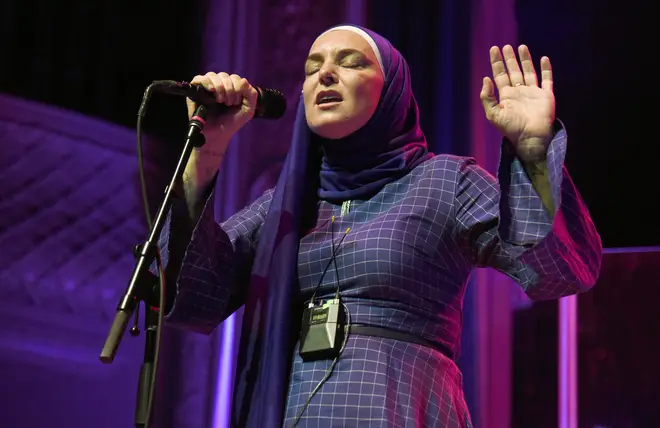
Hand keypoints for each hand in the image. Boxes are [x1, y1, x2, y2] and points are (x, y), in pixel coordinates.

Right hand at [187, 72, 258, 151]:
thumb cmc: (231, 122)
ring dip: (220, 87)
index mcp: (231, 88)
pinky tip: (212, 91)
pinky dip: (207, 82)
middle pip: (224, 75)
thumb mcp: (248, 109)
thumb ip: (251, 94)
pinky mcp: (194, 92)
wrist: (218, 134)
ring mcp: (206, 88)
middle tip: (229, 104)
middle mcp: (218, 85)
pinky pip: (199, 78)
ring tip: (221, 101)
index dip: (238, 87)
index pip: (235, 78)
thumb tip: (242, 80)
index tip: (237, 102)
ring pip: (212, 75)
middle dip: (230, 89)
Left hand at [480, 45, 555, 162]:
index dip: (497, 63)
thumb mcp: (493, 114)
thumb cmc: (511, 128)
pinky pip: (547, 79)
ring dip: (525, 60)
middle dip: (509, 59)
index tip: (494, 49)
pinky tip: (544, 58)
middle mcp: (519, 92)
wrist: (530, 137)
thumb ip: (487, 97)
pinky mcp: (546, 95)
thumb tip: (486, 79)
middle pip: (513, 71)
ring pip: (529, 72)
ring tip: (521, 47)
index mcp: (506, 96)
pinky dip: (546, 69)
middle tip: (506, 46)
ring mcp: (533, 93)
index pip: (500, 75)